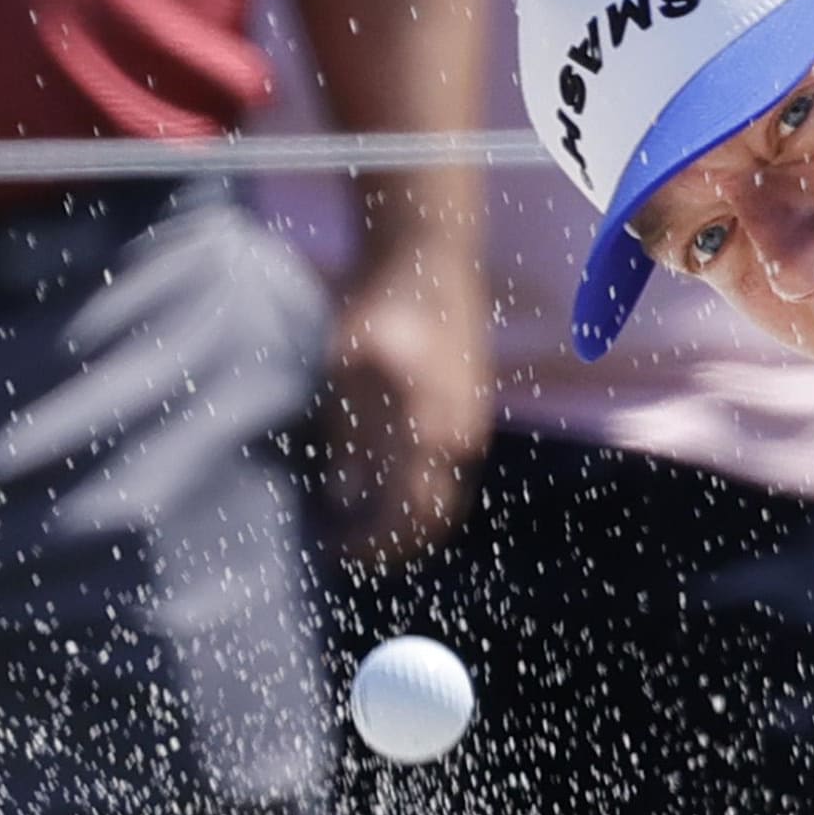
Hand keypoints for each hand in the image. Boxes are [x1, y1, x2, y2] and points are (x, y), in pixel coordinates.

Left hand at [319, 256, 490, 564]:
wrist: (430, 260)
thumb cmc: (380, 308)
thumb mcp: (347, 372)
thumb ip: (348, 438)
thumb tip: (345, 496)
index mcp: (429, 434)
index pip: (406, 517)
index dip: (374, 546)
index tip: (340, 554)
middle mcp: (459, 439)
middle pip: (435, 519)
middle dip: (395, 543)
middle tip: (353, 550)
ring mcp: (472, 425)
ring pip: (446, 496)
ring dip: (408, 518)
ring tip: (365, 520)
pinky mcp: (473, 410)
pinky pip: (450, 470)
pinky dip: (421, 489)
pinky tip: (389, 480)